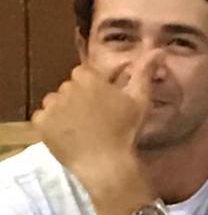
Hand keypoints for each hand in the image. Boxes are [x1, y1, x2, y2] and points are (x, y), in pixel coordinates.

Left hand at [31, 62, 155, 214]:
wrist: (105, 164)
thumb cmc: (126, 130)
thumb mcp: (140, 100)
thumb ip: (145, 72)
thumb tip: (159, 50)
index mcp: (87, 77)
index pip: (88, 75)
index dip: (97, 88)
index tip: (107, 103)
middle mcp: (65, 86)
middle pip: (72, 88)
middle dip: (82, 99)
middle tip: (98, 118)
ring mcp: (51, 105)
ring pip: (57, 103)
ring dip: (67, 111)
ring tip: (83, 129)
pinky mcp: (40, 123)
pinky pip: (45, 119)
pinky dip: (54, 126)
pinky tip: (70, 136)